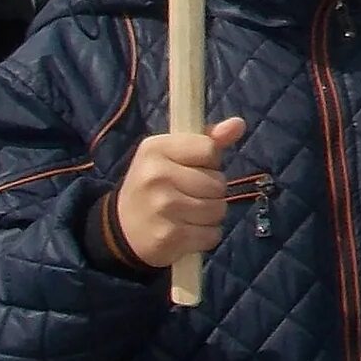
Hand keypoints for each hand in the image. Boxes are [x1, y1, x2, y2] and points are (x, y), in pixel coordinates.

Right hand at [113, 118, 248, 268]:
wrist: (122, 230)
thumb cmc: (155, 186)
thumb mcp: (171, 155)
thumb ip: (207, 140)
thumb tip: (238, 124)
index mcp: (155, 148)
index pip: (210, 149)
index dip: (209, 162)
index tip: (192, 169)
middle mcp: (156, 175)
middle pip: (218, 182)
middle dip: (211, 192)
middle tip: (187, 196)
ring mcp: (162, 207)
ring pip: (218, 209)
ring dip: (210, 216)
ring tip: (187, 215)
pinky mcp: (169, 237)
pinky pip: (212, 235)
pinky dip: (206, 237)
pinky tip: (186, 233)